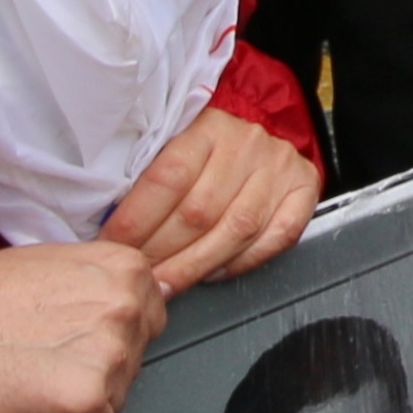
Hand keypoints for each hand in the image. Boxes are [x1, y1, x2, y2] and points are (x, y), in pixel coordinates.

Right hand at [0, 240, 167, 412]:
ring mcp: (109, 358)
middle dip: (96, 366)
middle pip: (134, 357)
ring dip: (80, 399)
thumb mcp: (47, 264)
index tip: (77, 336)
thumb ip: (98, 283)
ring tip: (30, 379)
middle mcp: (123, 309)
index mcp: (122, 269)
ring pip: (115, 397)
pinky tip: (31, 407)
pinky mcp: (87, 406)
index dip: (110, 330)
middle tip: (44, 360)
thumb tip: (140, 298)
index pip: (149, 311)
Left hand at [102, 108, 320, 291]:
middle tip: (137, 277)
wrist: (251, 138)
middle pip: (199, 211)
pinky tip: (213, 274)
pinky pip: (276, 238)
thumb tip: (107, 235)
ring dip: (195, 266)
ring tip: (166, 285)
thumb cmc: (201, 153)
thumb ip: (146, 184)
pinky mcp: (305, 188)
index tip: (113, 249)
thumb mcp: (170, 149)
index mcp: (207, 127)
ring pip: (235, 230)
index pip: (167, 178)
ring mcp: (280, 167)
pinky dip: (242, 263)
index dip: (136, 220)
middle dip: (161, 253)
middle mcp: (248, 143)